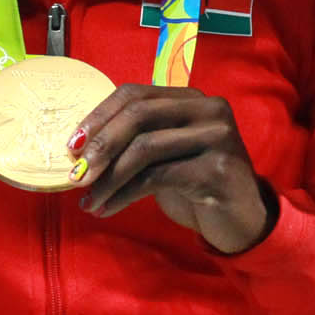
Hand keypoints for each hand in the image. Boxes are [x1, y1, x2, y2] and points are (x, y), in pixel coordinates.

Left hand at [70, 86, 273, 254]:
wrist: (242, 221)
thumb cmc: (196, 185)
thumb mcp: (165, 155)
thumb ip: (136, 140)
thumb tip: (81, 148)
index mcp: (191, 98)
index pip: (135, 94)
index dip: (100, 116)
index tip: (72, 145)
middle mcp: (208, 110)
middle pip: (139, 115)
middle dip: (101, 145)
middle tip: (76, 175)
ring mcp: (216, 137)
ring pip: (145, 148)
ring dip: (108, 177)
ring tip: (88, 201)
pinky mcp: (216, 169)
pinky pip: (156, 177)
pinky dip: (124, 194)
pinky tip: (108, 208)